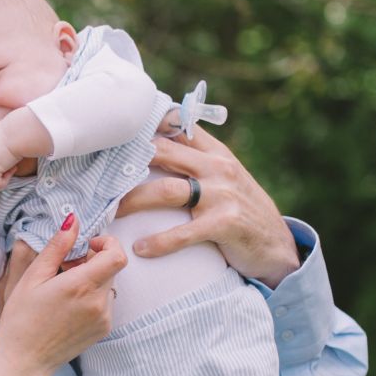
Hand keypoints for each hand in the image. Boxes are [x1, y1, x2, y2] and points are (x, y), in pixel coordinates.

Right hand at [0, 214, 122, 372]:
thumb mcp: (33, 277)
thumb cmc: (21, 318)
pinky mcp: (104, 330)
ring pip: (109, 285)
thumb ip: (57, 247)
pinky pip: (106, 302)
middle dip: (94, 260)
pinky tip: (69, 305)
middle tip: (67, 267)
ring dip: (93, 279)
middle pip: (112, 268)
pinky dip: (93, 296)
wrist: (24, 360)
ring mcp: (104, 318)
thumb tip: (73, 220)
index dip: (107, 243)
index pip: (117, 255)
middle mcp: (98, 303)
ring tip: (65, 288)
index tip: (88, 245)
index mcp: (81, 286)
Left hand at [117, 124, 299, 286]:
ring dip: (132, 202)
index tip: (113, 133)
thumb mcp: (225, 178)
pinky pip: (184, 232)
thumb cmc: (243, 211)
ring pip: (165, 190)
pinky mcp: (225, 224)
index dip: (143, 126)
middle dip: (126, 163)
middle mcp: (218, 167)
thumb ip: (196, 162)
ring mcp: (222, 195)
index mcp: (215, 152)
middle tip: (97, 175)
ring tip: (109, 213)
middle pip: (161, 152)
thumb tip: (154, 146)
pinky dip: (159, 242)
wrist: (278, 247)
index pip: (176, 126)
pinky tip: (140, 249)